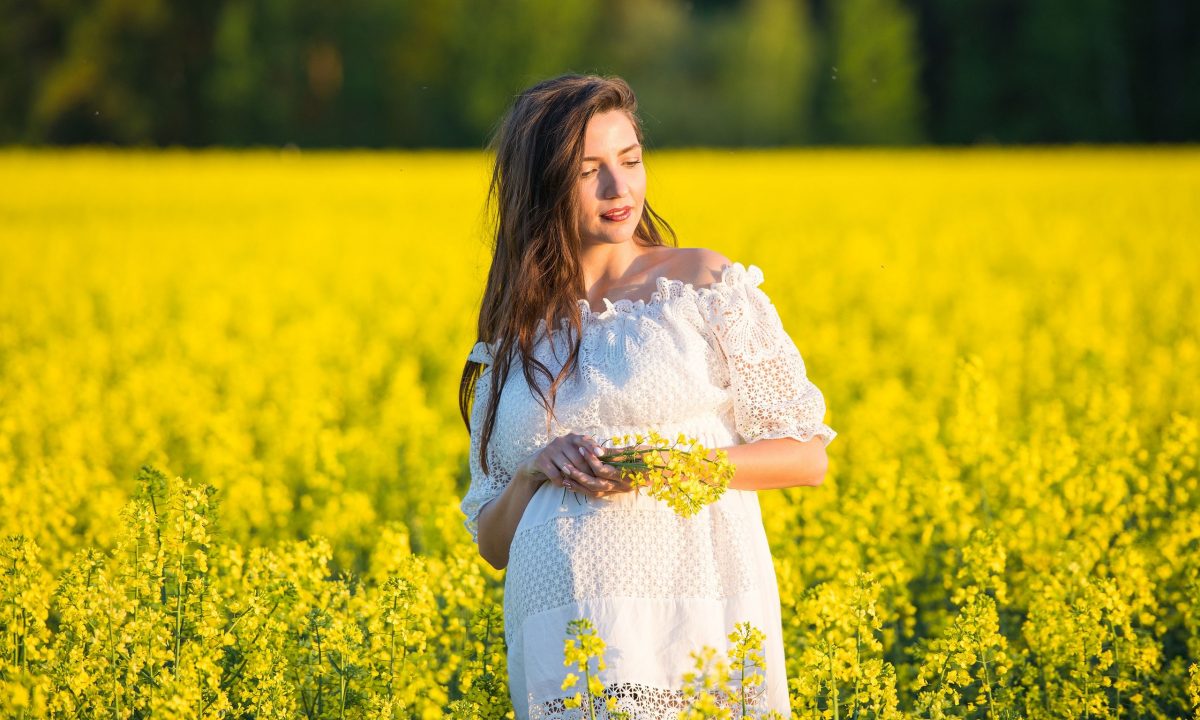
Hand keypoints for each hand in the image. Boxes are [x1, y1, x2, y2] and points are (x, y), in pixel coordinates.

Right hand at [516, 433, 634, 498]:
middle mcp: (561, 440)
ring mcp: (551, 449)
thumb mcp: (576, 454)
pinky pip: (555, 475)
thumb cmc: (564, 460)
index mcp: (573, 437)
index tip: (601, 454)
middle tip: (594, 482)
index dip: (593, 447)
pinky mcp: (542, 460)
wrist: (537, 464)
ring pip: (567, 467)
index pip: (585, 440)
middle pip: (578, 458)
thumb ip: (592, 454)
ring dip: (574, 479)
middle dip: (586, 472)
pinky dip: (561, 482)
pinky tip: (563, 485)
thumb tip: (616, 458)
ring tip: (578, 485)